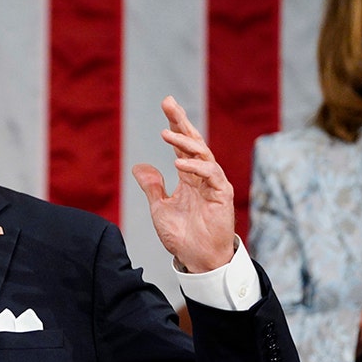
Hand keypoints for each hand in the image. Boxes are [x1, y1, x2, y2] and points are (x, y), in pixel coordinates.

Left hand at [132, 96, 234, 271]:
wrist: (197, 259)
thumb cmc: (182, 236)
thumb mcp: (159, 208)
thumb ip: (152, 186)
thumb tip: (139, 166)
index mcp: (189, 177)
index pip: (182, 145)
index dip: (175, 124)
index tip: (167, 104)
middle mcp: (202, 176)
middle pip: (194, 142)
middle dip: (181, 122)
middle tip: (169, 103)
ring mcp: (214, 184)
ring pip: (203, 155)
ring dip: (185, 143)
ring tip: (167, 133)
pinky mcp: (222, 196)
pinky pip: (211, 175)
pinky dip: (195, 167)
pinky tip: (179, 164)